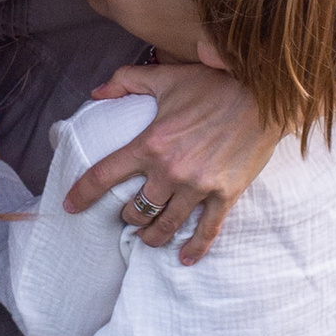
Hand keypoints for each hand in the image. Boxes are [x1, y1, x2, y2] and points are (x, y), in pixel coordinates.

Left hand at [64, 59, 278, 263]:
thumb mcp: (167, 77)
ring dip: (150, 235)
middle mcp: (170, 170)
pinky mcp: (224, 195)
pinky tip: (184, 258)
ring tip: (146, 236)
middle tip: (126, 215)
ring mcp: (198, 186)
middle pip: (134, 209)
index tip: (70, 206)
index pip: (104, 176)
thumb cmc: (214, 85)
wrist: (265, 96)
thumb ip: (126, 81)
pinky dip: (194, 248)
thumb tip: (96, 92)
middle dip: (125, 216)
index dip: (82, 194)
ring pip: (164, 225)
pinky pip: (206, 231)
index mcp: (151, 144)